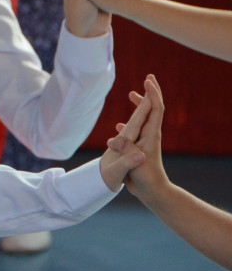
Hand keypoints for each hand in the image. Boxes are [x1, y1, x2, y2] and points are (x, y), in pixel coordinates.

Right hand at [99, 77, 154, 191]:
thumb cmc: (146, 178)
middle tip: (147, 78)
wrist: (152, 192)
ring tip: (132, 95)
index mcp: (151, 134)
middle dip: (149, 93)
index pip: (155, 109)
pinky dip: (128, 123)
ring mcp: (144, 142)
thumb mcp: (134, 163)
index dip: (152, 93)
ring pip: (142, 119)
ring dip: (139, 106)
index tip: (147, 80)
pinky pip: (134, 131)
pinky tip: (118, 126)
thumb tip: (115, 138)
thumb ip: (125, 149)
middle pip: (152, 109)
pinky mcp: (138, 148)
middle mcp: (150, 135)